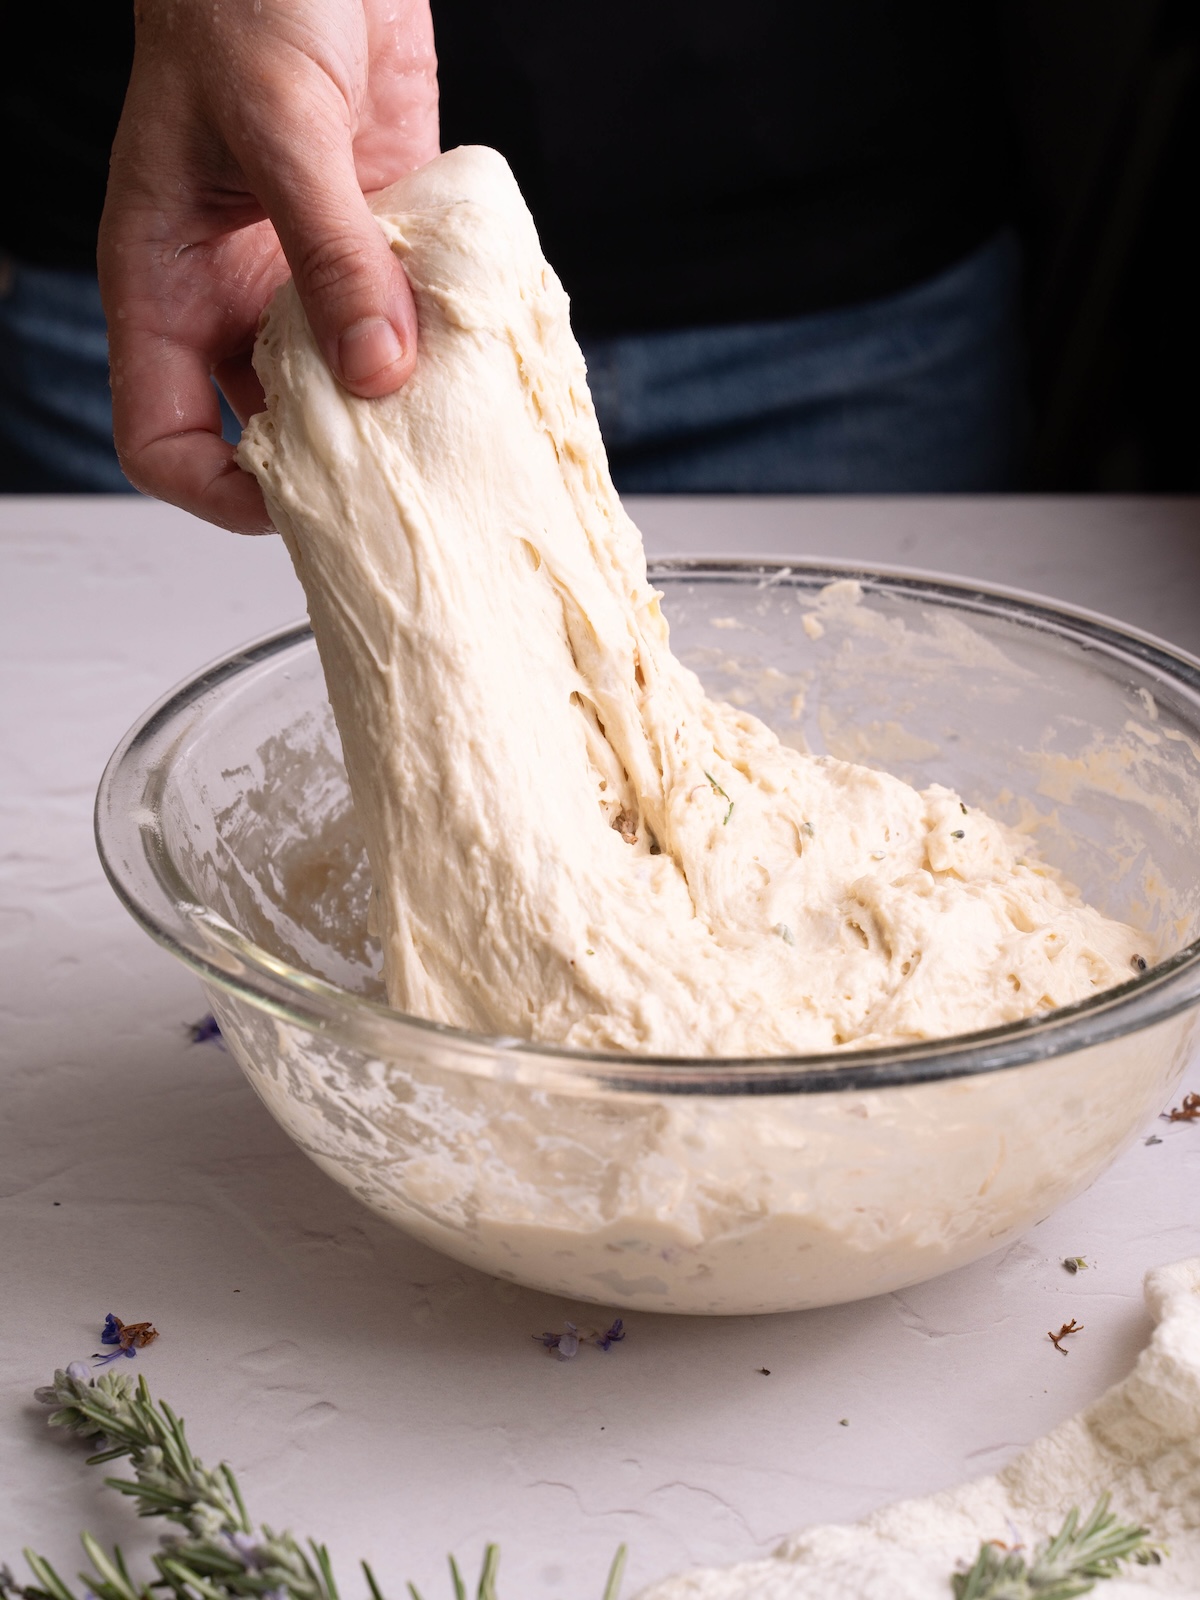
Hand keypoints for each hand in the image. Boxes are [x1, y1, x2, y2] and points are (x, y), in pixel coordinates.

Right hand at [99, 0, 438, 531]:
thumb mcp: (280, 126)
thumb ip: (329, 251)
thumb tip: (378, 370)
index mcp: (169, 285)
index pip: (164, 436)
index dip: (219, 487)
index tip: (296, 497)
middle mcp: (235, 299)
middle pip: (265, 432)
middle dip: (329, 463)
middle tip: (401, 476)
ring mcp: (305, 279)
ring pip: (344, 387)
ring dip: (397, 408)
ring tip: (451, 418)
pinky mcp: (374, 249)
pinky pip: (403, 324)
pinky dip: (440, 344)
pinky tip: (476, 345)